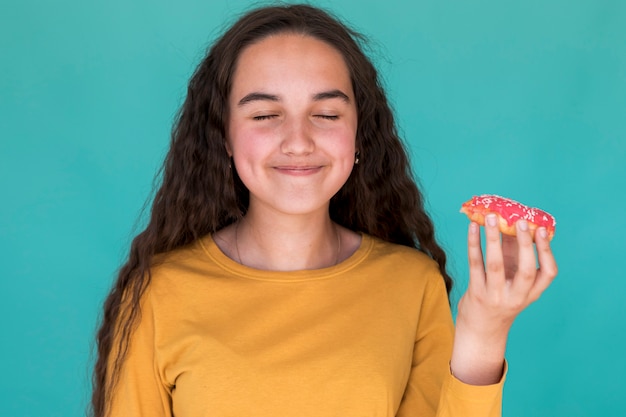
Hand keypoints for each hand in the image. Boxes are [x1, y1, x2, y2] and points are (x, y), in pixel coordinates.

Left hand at [450, 214, 557, 384]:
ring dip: (493, 239)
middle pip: (526, 270)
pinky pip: (475, 264)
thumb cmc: (500, 297)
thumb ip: (515, 256)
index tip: (542, 230)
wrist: (481, 329)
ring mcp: (496, 296)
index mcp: (532, 293)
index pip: (549, 273)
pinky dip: (474, 244)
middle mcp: (517, 296)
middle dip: (525, 244)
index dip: (547, 251)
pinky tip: (473, 228)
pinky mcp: (476, 293)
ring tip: (491, 217)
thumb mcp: (513, 281)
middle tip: (520, 221)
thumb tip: (512, 224)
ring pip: (496, 265)